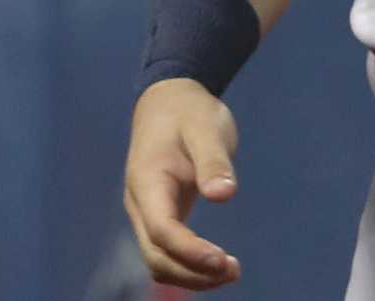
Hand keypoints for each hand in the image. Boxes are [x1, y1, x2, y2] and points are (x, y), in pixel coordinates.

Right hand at [124, 78, 242, 288]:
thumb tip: (224, 195)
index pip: (162, 230)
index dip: (189, 251)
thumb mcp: (206, 126)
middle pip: (156, 255)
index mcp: (147, 181)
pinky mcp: (160, 214)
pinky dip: (188, 265)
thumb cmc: (189, 111)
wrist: (169, 100)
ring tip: (230, 272)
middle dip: (192, 272)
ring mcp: (147, 212)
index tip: (221, 260)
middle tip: (233, 271)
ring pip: (159, 259)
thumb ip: (213, 160)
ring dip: (191, 274)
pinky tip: (216, 265)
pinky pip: (167, 251)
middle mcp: (140, 203)